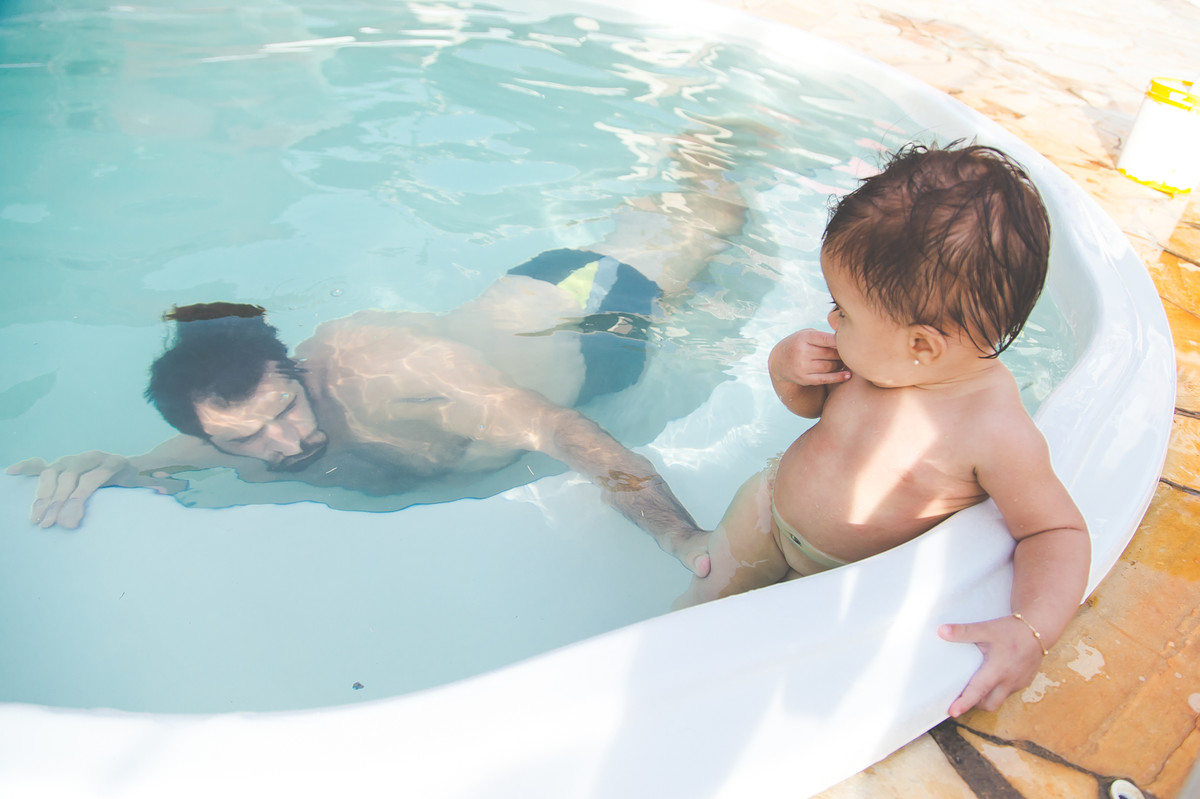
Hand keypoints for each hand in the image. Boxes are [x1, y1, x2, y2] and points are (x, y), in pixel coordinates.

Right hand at [6, 451, 186, 529]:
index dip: (79, 500)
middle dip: (58, 503)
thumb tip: (167, 487)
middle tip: (49, 526)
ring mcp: (73, 458)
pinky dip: (27, 467)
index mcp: (114, 462)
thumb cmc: (136, 481)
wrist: (130, 465)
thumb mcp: (147, 485)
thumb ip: (153, 485)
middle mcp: (91, 457)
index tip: (69, 522)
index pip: (91, 481)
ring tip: (37, 520)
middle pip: (69, 478)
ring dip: (43, 496)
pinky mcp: (61, 463)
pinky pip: (41, 464)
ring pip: (53, 474)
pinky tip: (10, 473)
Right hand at [770, 329, 849, 386]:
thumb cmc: (800, 344)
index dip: (840, 341)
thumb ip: (823, 336)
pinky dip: (838, 377)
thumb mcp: (806, 334)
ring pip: (830, 366)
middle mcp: (802, 352)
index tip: (848, 342)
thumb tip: (846, 341)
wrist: (779, 361)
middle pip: (830, 354)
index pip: (827, 339)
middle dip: (842, 354)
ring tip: (845, 362)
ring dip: (840, 365)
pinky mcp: (804, 379)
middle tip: (849, 353)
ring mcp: (802, 366)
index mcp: (804, 338)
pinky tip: (848, 375)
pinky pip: (825, 379)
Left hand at [939, 615, 1046, 716]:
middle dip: (974, 704)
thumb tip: (941, 631)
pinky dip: (997, 690)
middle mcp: (1009, 681)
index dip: (964, 703)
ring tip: (972, 689)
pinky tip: (990, 679)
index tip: (952, 712)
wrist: (1038, 630)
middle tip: (958, 699)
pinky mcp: (1024, 682)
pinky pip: (1007, 692)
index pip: (978, 691)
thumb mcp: (985, 629)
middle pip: (988, 704)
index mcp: (997, 670)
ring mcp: (1018, 684)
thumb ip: (963, 632)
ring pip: (999, 699)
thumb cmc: (1011, 631)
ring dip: (986, 698)